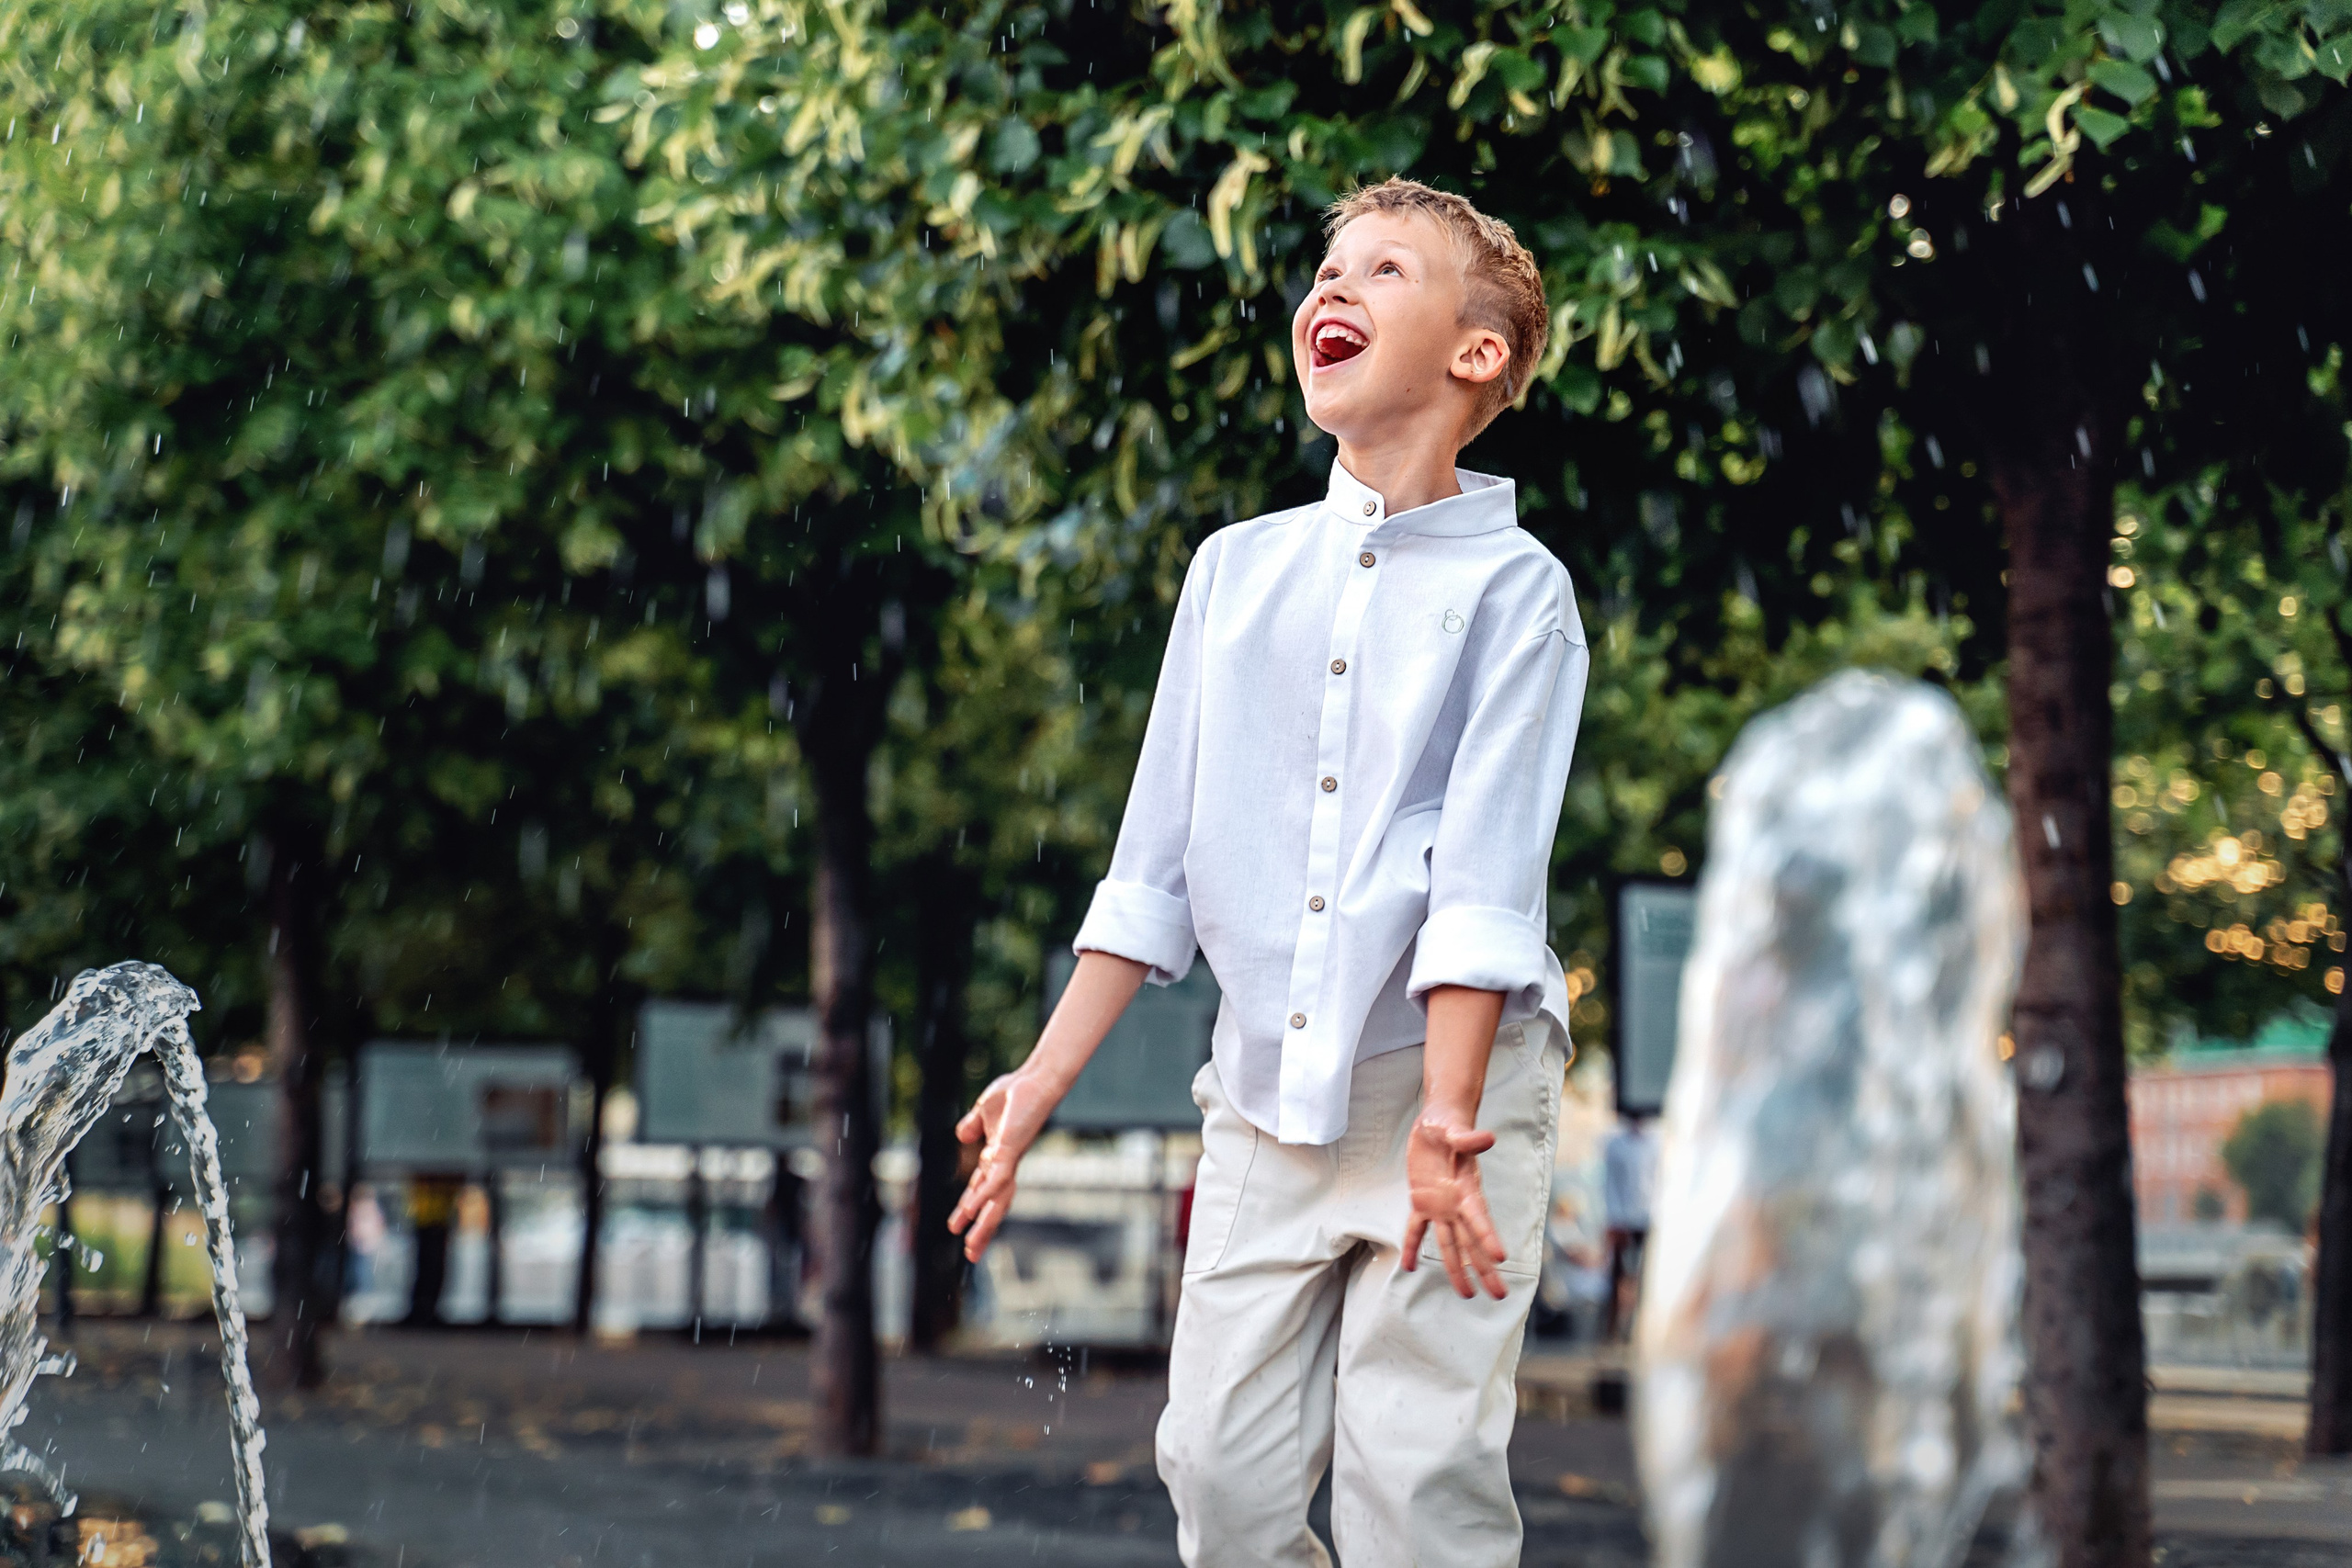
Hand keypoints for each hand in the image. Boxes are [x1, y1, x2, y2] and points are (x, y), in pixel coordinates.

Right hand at [946, 1068, 1059, 1260]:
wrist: (1036, 1080)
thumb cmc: (1016, 1092)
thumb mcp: (984, 1110)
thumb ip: (973, 1125)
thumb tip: (962, 1137)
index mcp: (998, 1157)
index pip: (982, 1189)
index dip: (970, 1209)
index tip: (958, 1228)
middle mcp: (1005, 1165)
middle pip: (993, 1204)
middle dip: (981, 1229)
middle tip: (970, 1255)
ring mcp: (1009, 1160)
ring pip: (996, 1200)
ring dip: (983, 1224)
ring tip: (970, 1246)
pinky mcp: (1011, 1152)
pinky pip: (995, 1179)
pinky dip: (983, 1195)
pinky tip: (972, 1209)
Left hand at [1401, 1108, 1508, 1299]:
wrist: (1440, 1121)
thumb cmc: (1450, 1124)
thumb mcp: (1455, 1129)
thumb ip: (1468, 1137)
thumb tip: (1488, 1138)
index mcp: (1467, 1188)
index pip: (1479, 1217)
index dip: (1488, 1236)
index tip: (1501, 1258)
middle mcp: (1457, 1203)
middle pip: (1472, 1242)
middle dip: (1484, 1268)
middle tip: (1499, 1295)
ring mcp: (1441, 1206)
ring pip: (1450, 1244)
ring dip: (1457, 1269)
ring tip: (1467, 1294)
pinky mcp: (1422, 1201)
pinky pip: (1417, 1229)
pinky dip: (1413, 1247)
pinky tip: (1408, 1267)